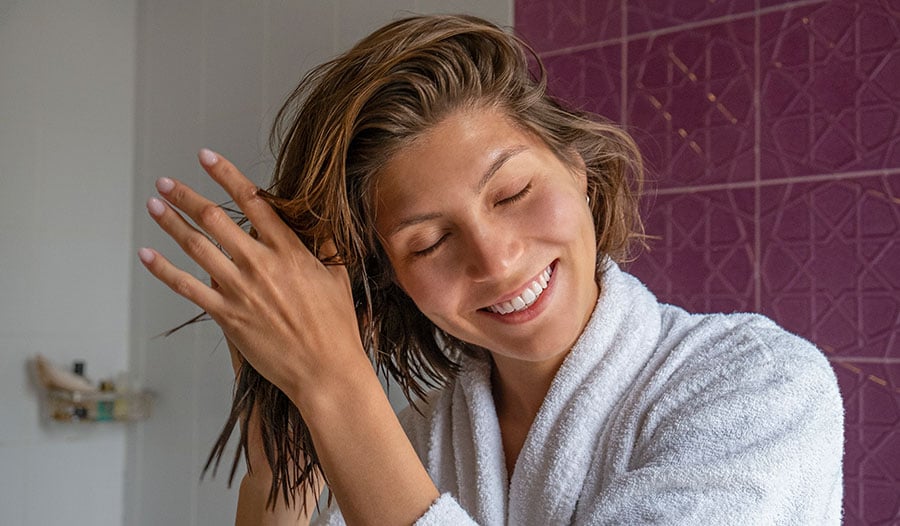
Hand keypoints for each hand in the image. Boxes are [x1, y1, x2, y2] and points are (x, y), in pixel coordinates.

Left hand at [139, 149, 365, 405]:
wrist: (325, 370)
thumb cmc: (336, 326)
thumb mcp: (338, 276)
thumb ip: (324, 244)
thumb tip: (316, 218)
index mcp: (289, 251)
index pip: (253, 202)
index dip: (226, 175)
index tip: (206, 157)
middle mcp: (261, 264)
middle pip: (215, 219)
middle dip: (186, 196)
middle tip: (166, 182)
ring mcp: (240, 290)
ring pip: (196, 247)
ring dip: (171, 223)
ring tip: (154, 205)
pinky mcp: (226, 315)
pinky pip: (187, 288)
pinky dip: (163, 269)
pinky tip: (147, 254)